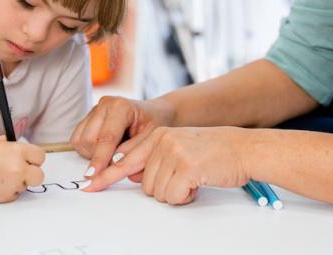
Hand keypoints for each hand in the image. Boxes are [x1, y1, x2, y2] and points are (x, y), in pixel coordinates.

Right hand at [0, 136, 45, 202]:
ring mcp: (13, 183)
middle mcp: (18, 167)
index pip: (40, 157)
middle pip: (39, 176)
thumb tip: (30, 156)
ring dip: (17, 183)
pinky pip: (14, 194)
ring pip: (25, 186)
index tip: (29, 161)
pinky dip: (7, 191)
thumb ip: (18, 149)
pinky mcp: (6, 196)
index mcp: (18, 151)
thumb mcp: (1, 143)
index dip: (34, 160)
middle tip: (23, 173)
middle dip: (32, 175)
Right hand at [70, 96, 175, 177]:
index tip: (94, 177)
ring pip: (80, 141)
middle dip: (98, 158)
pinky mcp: (87, 117)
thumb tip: (114, 164)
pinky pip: (77, 140)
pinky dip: (88, 150)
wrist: (155, 112)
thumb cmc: (155, 124)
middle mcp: (104, 104)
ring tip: (113, 153)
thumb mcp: (152, 138)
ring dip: (92, 154)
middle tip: (117, 162)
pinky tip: (105, 149)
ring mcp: (94, 109)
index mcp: (121, 106)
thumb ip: (134, 151)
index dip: (100, 159)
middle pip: (88, 140)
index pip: (107, 138)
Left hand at [83, 126, 252, 204]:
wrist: (244, 149)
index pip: (124, 158)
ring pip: (157, 192)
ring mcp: (173, 152)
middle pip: (144, 184)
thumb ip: (153, 157)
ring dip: (176, 193)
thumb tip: (131, 174)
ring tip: (194, 178)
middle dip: (164, 188)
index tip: (89, 185)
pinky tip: (198, 182)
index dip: (106, 175)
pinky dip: (185, 197)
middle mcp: (162, 141)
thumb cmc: (214, 152)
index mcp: (157, 135)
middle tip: (185, 177)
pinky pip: (173, 196)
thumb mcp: (179, 147)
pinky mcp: (186, 167)